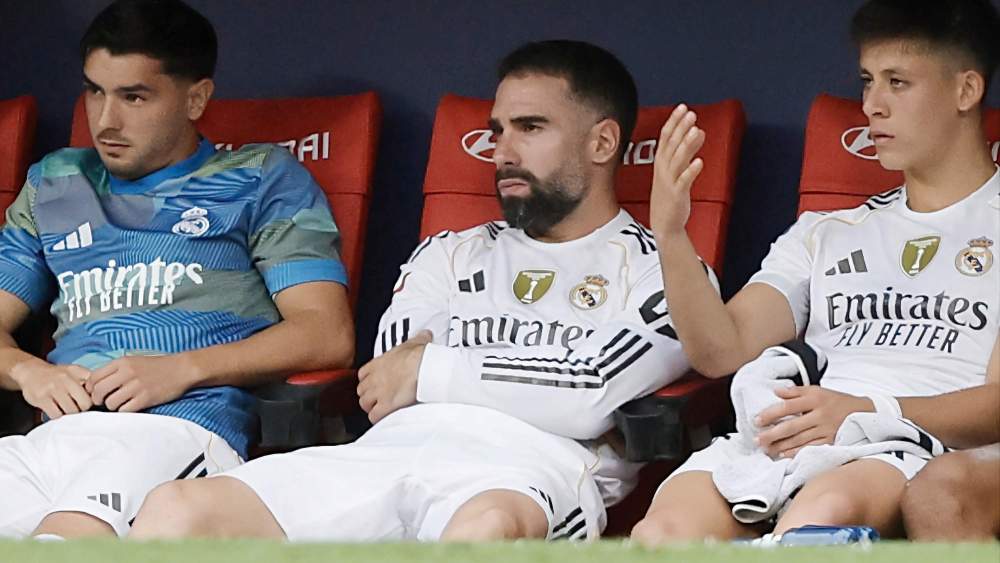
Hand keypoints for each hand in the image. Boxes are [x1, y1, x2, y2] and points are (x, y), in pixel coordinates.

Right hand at [12, 361, 92, 418]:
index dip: (94, 400)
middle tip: (77, 408)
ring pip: (70, 411)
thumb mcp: (76, 371)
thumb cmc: (57, 375)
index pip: (95, 391)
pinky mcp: (41, 399)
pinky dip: (58, 416)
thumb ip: (90, 380)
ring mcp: (52, 389)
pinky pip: (56, 415)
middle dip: (83, 409)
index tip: (90, 402)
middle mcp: (65, 379)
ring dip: (70, 414)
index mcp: (77, 372)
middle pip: (84, 404)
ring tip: (66, 408)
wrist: (31, 372)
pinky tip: (57, 411)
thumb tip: (104, 394)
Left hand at [86, 355, 194, 411]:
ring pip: (110, 403)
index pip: (93, 377)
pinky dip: (125, 410)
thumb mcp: (134, 360)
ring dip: (112, 406)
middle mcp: (127, 373)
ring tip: (120, 403)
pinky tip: (131, 406)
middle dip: (98, 400)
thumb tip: (95, 385)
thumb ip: (116, 370)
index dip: (90, 388)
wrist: (181, 369)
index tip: (95, 392)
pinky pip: (125, 410)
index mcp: (122, 362)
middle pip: (98, 391)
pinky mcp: (146, 398)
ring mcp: (136, 386)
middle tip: (103, 401)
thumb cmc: (157, 366)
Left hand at [357, 330, 431, 423]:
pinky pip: (374, 416)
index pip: (362, 374)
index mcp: (378, 363)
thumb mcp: (417, 342)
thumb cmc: (418, 356)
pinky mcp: (385, 406)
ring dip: (371, 407)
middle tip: (378, 398)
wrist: (422, 367)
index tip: (375, 383)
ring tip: (380, 409)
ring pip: (364, 404)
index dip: (368, 380)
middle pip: (361, 390)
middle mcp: (374, 379)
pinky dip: (377, 418)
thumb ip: (418, 338)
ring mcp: (378, 393)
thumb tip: (425, 334)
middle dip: (368, 395)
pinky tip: (385, 417)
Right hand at [649, 104, 705, 238]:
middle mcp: (663, 169)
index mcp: (661, 162)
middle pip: (671, 144)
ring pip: (677, 159)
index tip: (682, 107)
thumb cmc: (670, 196)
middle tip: (691, 114)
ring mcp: (669, 181)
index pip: (666, 136)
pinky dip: (691, 170)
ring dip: (686, 144)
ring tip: (696, 131)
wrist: (664, 223)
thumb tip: (698, 131)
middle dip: (681, 128)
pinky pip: (684, 181)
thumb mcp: (677, 170)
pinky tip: (699, 162)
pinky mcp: (676, 194)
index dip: (674, 121)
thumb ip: (687, 151)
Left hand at [755, 386, 874, 457]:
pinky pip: (811, 448)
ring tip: (766, 448)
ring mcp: (827, 430)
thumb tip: (776, 392)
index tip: (756, 420)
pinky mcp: (832, 441)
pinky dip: (796, 452)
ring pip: (800, 439)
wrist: (865, 412)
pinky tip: (783, 455)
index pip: (788, 406)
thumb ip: (796, 392)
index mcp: (815, 399)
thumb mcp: (818, 390)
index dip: (771, 414)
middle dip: (772, 434)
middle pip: (792, 426)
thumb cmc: (836, 400)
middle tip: (757, 439)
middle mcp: (820, 414)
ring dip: (781, 445)